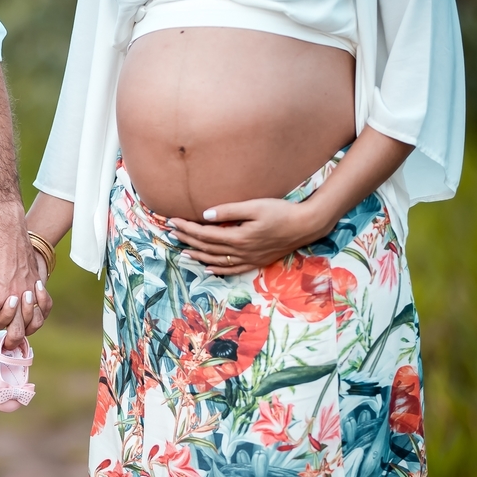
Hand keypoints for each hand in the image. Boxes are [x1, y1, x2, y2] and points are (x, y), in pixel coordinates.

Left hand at [0, 249, 52, 336]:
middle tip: (1, 342)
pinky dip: (39, 315)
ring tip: (16, 336)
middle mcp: (12, 298)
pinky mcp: (37, 283)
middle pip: (11, 330)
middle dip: (4, 339)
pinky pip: (44, 307)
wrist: (4, 230)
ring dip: (23, 331)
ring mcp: (27, 292)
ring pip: (30, 323)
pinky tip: (31, 317)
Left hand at [168, 198, 330, 275]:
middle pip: (207, 247)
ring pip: (217, 261)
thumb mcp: (255, 206)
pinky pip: (232, 269)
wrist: (306, 226)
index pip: (205, 234)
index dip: (186, 228)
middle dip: (187, 240)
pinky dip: (218, 269)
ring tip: (183, 252)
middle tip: (171, 232)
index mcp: (238, 237)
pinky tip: (208, 268)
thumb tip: (206, 214)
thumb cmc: (281, 211)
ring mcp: (249, 259)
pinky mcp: (256, 262)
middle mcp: (241, 251)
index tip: (172, 221)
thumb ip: (230, 211)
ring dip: (198, 256)